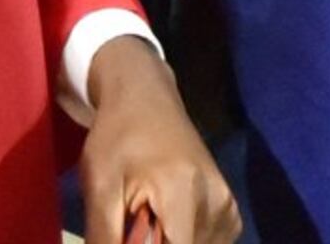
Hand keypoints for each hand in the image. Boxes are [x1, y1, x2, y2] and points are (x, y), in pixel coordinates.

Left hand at [81, 37, 240, 243]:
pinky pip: (210, 243)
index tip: (132, 234)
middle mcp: (217, 203)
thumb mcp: (99, 186)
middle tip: (134, 227)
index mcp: (183, 194)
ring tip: (148, 222)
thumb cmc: (118, 137)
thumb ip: (105, 236)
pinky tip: (167, 224)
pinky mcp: (230, 209)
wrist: (146, 100)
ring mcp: (228, 206)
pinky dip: (186, 242)